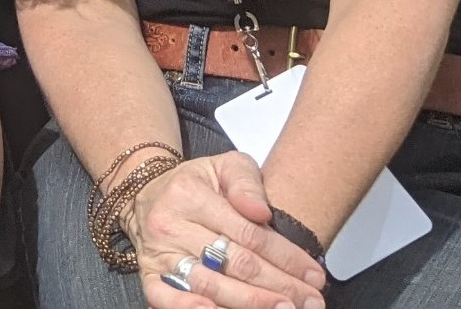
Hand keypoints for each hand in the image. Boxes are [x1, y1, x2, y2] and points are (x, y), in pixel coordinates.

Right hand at [122, 153, 326, 308]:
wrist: (146, 193)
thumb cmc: (194, 185)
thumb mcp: (223, 166)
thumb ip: (246, 183)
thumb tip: (261, 212)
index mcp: (191, 194)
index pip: (249, 234)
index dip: (286, 258)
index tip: (315, 276)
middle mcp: (171, 224)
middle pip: (236, 264)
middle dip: (280, 286)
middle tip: (310, 301)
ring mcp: (159, 253)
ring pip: (210, 285)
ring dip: (251, 303)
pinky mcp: (149, 274)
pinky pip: (166, 297)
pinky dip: (188, 308)